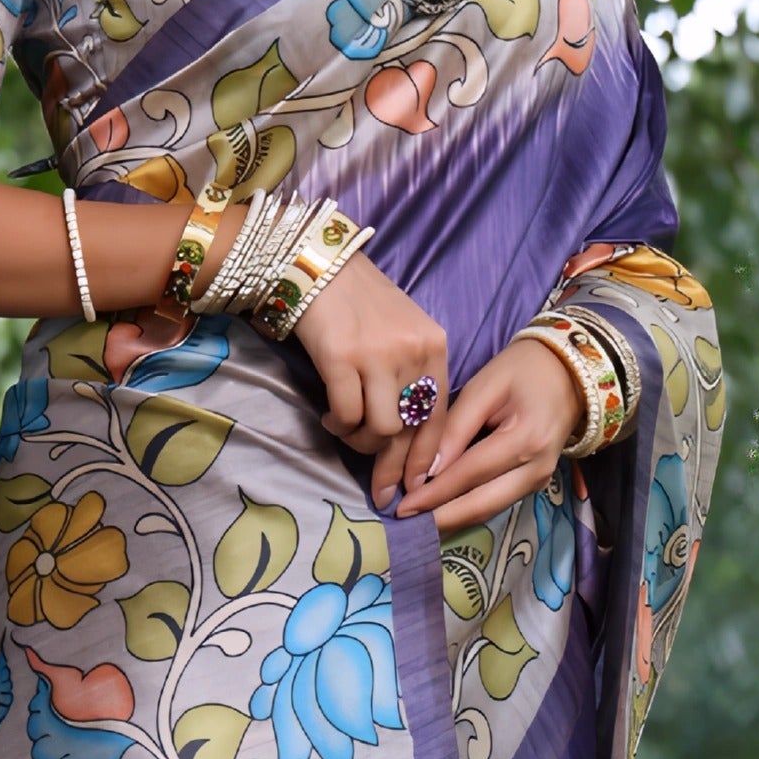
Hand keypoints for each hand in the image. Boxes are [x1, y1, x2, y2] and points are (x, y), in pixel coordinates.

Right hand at [292, 252, 450, 510]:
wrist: (317, 264)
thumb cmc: (359, 303)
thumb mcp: (401, 333)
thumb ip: (411, 376)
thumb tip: (407, 437)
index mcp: (434, 345)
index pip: (440, 414)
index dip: (428, 458)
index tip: (417, 486)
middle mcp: (412, 350)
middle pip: (411, 429)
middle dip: (396, 469)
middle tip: (382, 494)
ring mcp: (378, 354)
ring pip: (382, 428)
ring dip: (361, 441)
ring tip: (346, 430)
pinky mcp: (341, 358)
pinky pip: (347, 415)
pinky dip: (338, 425)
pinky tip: (329, 416)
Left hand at [394, 335, 585, 536]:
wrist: (569, 372)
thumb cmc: (523, 370)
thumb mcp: (485, 387)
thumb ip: (455, 428)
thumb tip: (426, 470)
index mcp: (526, 439)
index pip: (471, 473)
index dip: (435, 493)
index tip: (402, 505)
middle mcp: (537, 468)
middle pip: (483, 504)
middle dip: (441, 518)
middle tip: (405, 523)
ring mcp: (540, 480)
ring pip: (490, 510)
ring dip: (454, 519)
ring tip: (418, 521)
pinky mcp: (536, 483)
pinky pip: (498, 502)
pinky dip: (469, 509)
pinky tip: (443, 510)